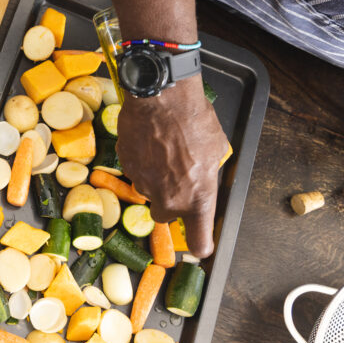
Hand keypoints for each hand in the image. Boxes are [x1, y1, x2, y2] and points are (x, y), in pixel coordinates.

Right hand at [117, 79, 227, 257]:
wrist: (162, 97)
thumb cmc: (194, 119)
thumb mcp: (217, 149)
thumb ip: (209, 172)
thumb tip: (204, 174)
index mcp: (198, 197)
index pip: (199, 240)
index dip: (200, 245)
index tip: (199, 244)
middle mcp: (169, 197)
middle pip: (165, 216)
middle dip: (170, 203)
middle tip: (176, 180)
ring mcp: (144, 182)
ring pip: (149, 191)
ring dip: (156, 178)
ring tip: (164, 150)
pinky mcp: (126, 166)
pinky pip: (135, 171)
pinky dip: (142, 161)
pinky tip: (151, 142)